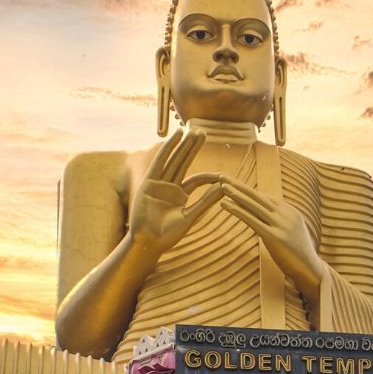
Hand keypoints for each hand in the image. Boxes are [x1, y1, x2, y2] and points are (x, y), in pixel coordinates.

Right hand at [126, 130, 226, 257]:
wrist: (148, 243)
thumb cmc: (168, 235)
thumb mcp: (190, 217)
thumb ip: (206, 201)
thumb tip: (224, 188)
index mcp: (180, 196)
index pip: (196, 179)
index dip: (209, 176)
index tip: (222, 175)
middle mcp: (170, 187)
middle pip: (184, 162)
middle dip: (193, 148)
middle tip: (204, 132)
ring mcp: (159, 183)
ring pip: (173, 159)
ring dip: (182, 144)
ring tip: (192, 130)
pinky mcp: (149, 182)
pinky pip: (160, 162)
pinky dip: (167, 149)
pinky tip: (175, 137)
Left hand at [186, 174, 325, 296]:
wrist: (311, 270)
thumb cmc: (298, 255)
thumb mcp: (290, 234)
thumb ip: (279, 224)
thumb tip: (266, 220)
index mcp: (290, 212)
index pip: (265, 198)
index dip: (248, 191)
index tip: (233, 183)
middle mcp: (286, 214)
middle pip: (258, 196)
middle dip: (239, 185)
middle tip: (222, 176)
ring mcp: (281, 225)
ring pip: (255, 205)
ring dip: (237, 194)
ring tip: (222, 186)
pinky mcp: (275, 237)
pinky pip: (253, 220)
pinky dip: (238, 211)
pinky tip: (225, 204)